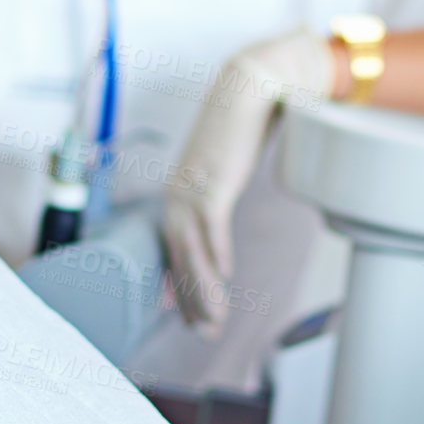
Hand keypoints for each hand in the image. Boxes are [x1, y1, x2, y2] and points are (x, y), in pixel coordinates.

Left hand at [163, 30, 332, 336]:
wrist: (249, 89)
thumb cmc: (238, 130)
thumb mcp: (221, 169)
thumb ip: (215, 196)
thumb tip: (219, 227)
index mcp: (178, 194)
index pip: (174, 251)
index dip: (181, 287)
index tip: (188, 318)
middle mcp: (177, 193)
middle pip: (179, 257)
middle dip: (191, 299)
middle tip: (202, 333)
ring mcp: (193, 187)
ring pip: (193, 249)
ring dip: (204, 288)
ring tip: (215, 320)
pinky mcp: (213, 179)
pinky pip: (212, 225)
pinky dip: (217, 252)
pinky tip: (226, 276)